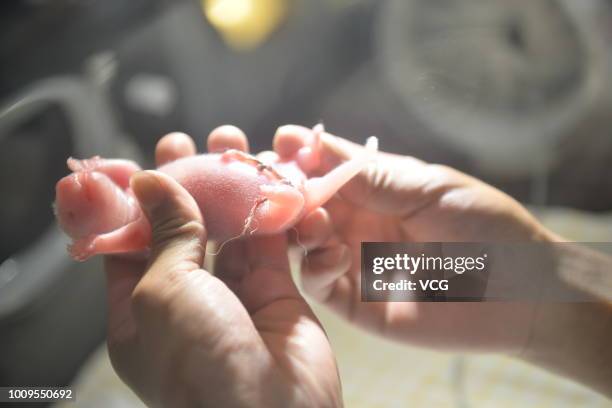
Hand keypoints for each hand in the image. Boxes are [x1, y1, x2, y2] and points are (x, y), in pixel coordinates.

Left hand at [103, 131, 340, 407]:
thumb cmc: (200, 364)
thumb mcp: (164, 292)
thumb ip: (165, 232)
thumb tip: (151, 182)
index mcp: (141, 311)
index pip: (130, 245)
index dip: (134, 202)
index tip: (140, 161)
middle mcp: (187, 302)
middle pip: (183, 232)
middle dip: (185, 187)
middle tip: (186, 143)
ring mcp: (234, 298)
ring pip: (229, 232)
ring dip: (230, 190)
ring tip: (230, 145)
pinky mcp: (277, 294)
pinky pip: (271, 244)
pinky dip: (269, 213)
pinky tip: (265, 179)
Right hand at [275, 126, 611, 396]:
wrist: (523, 292)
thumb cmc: (486, 227)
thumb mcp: (428, 188)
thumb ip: (369, 174)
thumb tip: (308, 140)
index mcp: (375, 190)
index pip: (322, 169)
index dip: (298, 156)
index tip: (281, 144)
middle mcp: (358, 222)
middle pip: (303, 203)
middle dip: (286, 191)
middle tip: (276, 186)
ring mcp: (354, 261)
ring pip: (302, 240)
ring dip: (299, 225)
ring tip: (313, 217)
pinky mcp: (356, 301)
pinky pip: (319, 281)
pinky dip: (316, 265)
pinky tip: (338, 253)